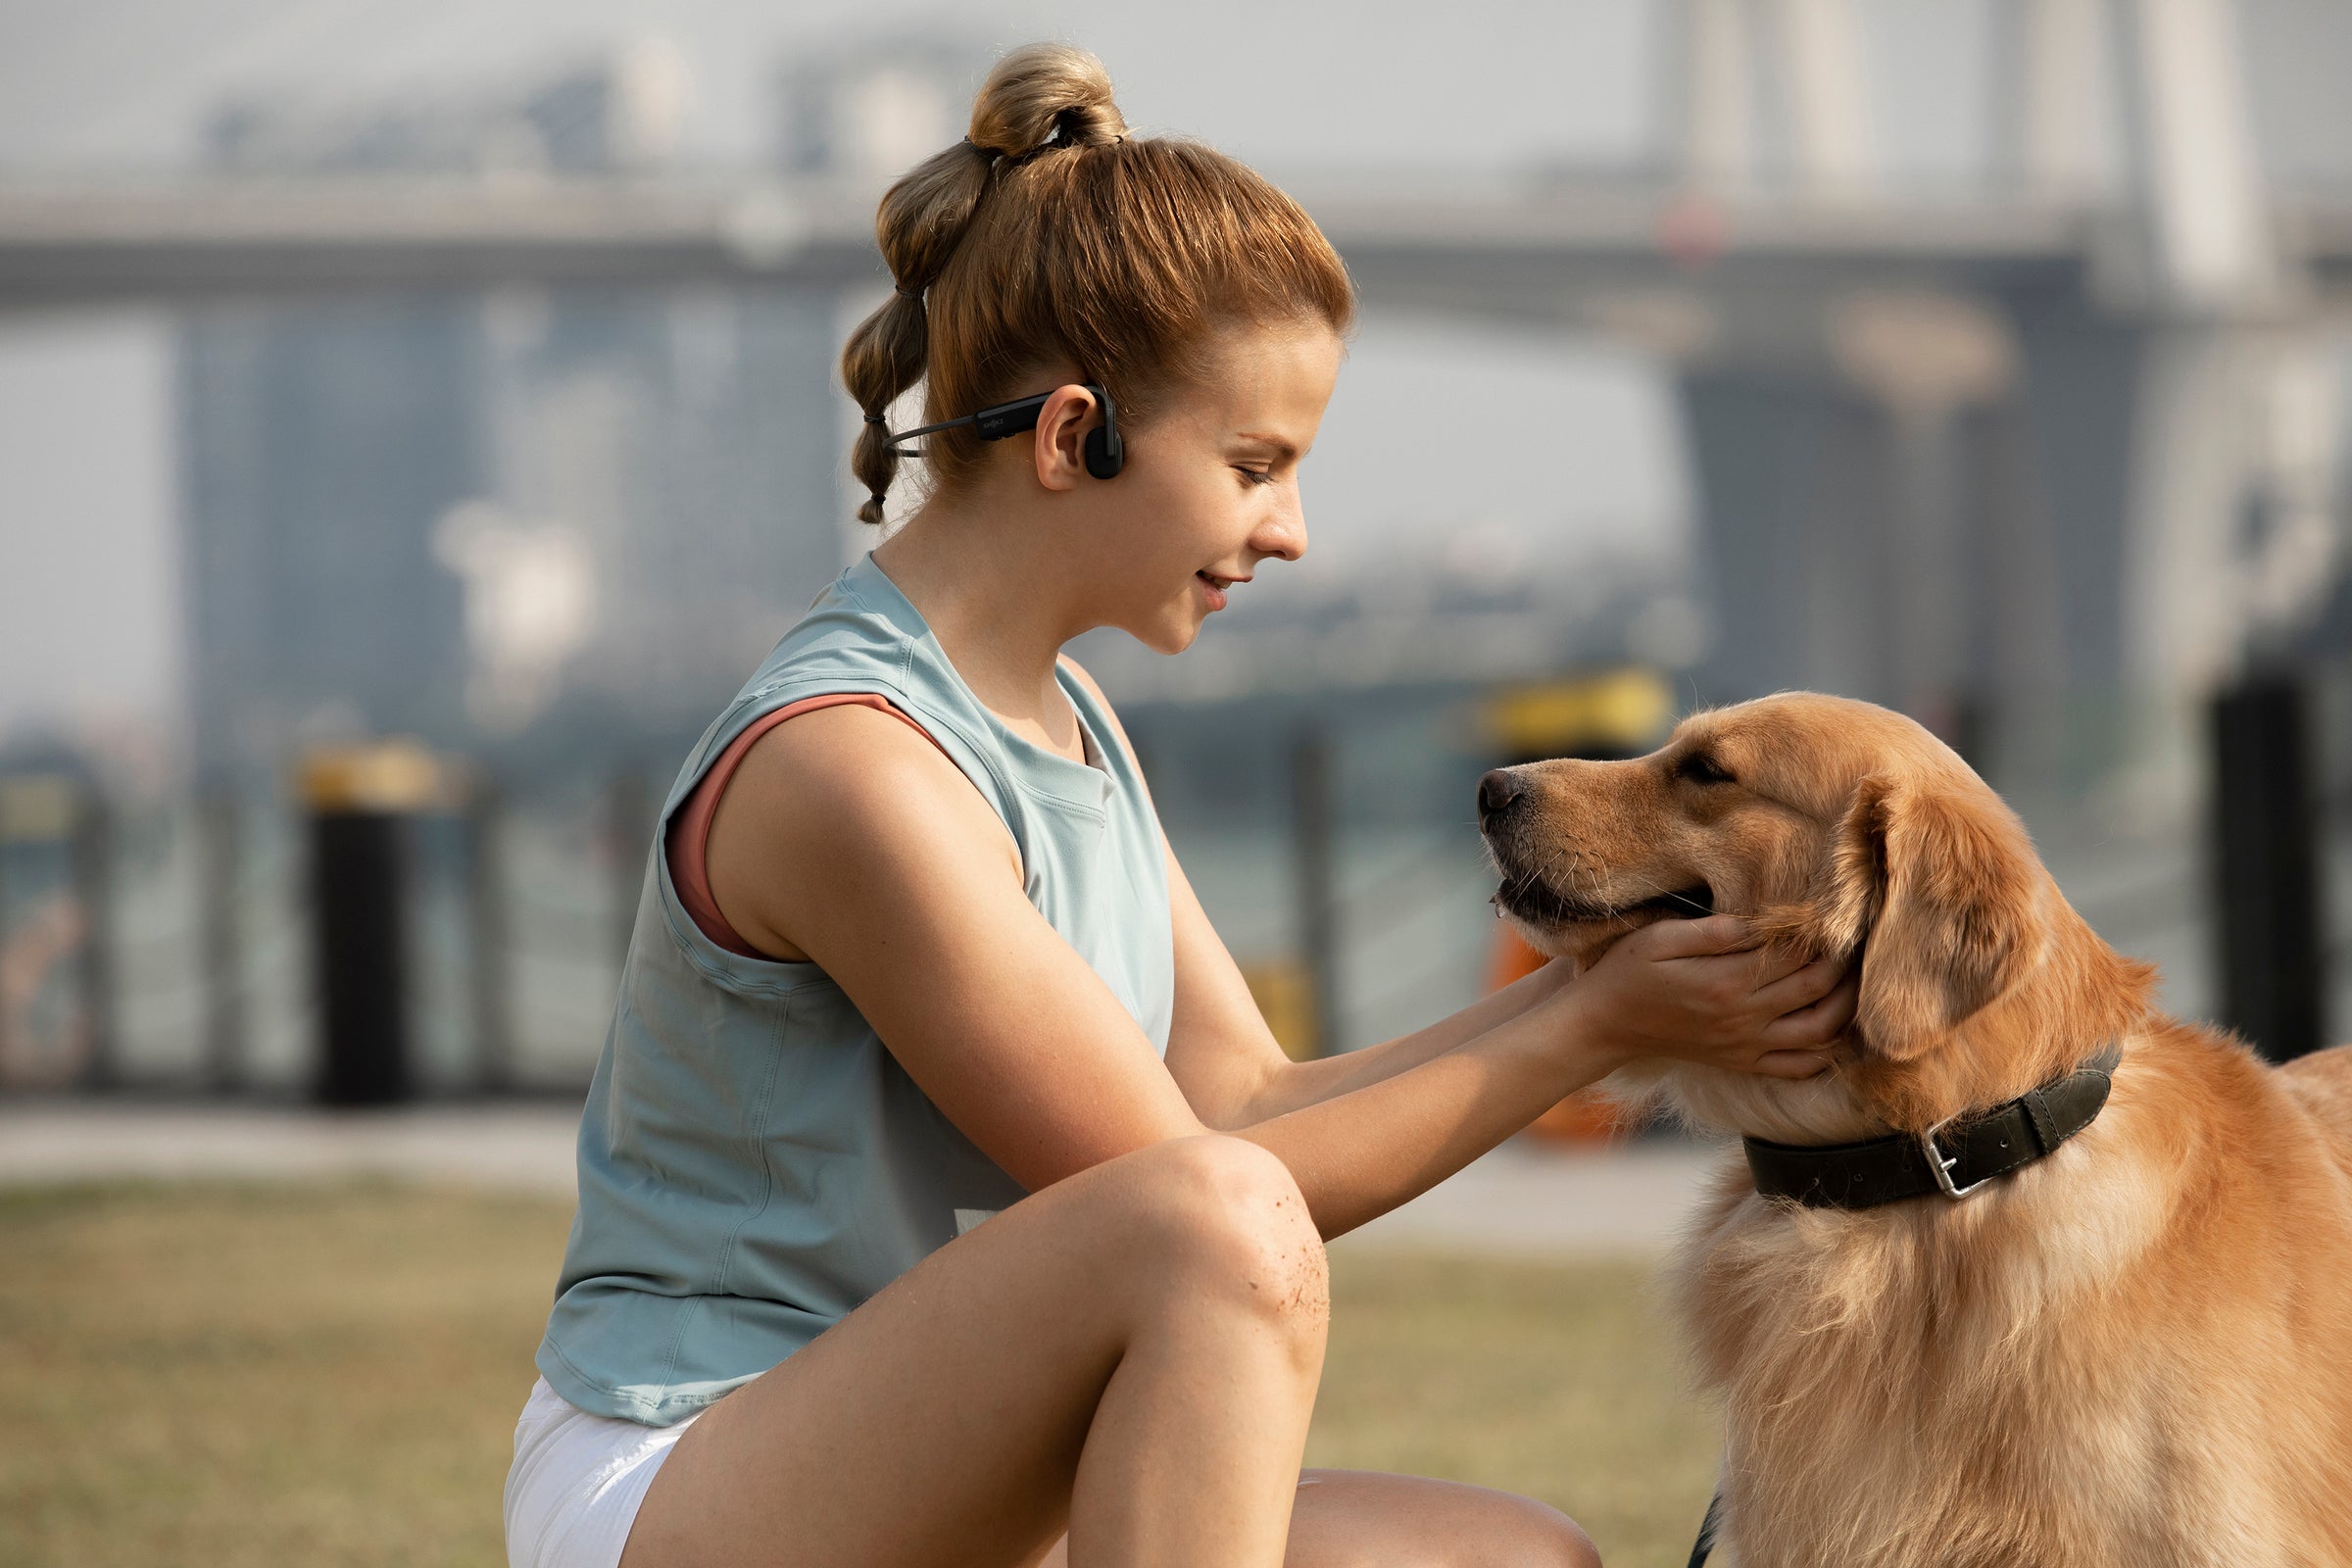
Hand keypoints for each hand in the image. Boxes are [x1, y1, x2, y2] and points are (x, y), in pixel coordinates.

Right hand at [1555, 915, 1853, 1078]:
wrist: (1603, 1027)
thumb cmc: (1627, 972)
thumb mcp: (1660, 938)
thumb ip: (1715, 932)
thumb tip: (1764, 922)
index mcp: (1726, 980)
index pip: (1797, 953)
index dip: (1824, 931)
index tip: (1840, 908)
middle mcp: (1744, 1016)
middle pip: (1818, 988)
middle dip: (1846, 961)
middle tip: (1859, 936)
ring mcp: (1746, 1044)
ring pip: (1821, 1031)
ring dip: (1847, 1005)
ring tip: (1856, 977)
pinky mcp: (1743, 1062)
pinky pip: (1798, 1066)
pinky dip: (1826, 1051)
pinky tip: (1836, 1029)